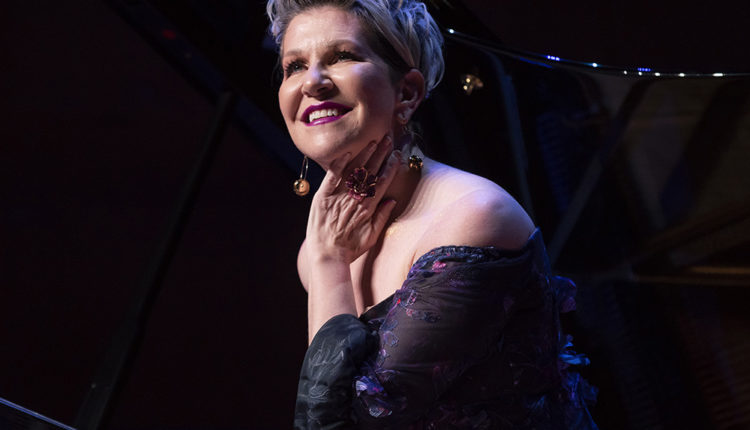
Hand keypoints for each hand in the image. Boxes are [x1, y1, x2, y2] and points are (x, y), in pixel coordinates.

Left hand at [306, 134, 399, 263]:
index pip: (382, 182)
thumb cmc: (349, 249)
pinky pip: (332, 177)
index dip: (390, 167)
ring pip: (353, 172)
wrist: (327, 257)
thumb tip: (392, 201)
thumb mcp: (371, 237)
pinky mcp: (322, 197)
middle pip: (370, 172)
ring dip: (364, 155)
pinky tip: (347, 153)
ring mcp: (338, 197)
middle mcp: (354, 200)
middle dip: (380, 155)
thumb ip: (382, 218)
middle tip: (387, 139)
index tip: (397, 155)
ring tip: (373, 141)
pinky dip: (339, 165)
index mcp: (368, 208)